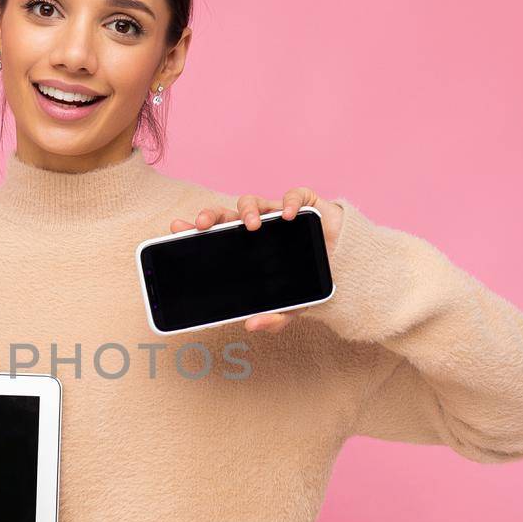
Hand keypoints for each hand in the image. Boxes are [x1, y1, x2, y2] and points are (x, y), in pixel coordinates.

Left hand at [170, 186, 344, 333]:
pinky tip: (287, 216)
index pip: (213, 234)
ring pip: (252, 201)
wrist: (345, 266)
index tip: (177, 229)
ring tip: (250, 225)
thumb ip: (273, 318)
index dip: (194, 229)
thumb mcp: (291, 307)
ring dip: (247, 210)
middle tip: (203, 225)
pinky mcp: (303, 204)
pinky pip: (293, 196)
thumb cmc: (307, 281)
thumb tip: (251, 325)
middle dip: (211, 215)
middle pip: (225, 213)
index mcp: (242, 245)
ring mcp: (276, 213)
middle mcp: (254, 226)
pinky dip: (288, 203)